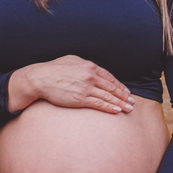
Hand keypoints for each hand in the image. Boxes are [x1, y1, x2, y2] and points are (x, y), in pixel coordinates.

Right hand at [7, 55, 133, 113]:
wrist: (39, 79)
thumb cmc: (53, 70)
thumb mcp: (71, 60)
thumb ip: (84, 65)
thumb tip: (92, 69)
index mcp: (89, 66)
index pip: (109, 77)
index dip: (119, 86)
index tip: (126, 92)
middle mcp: (90, 76)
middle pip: (112, 87)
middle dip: (124, 96)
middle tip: (132, 102)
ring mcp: (86, 87)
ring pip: (108, 96)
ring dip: (120, 103)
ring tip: (128, 109)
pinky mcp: (80, 98)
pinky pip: (98, 103)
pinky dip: (109, 107)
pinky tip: (116, 111)